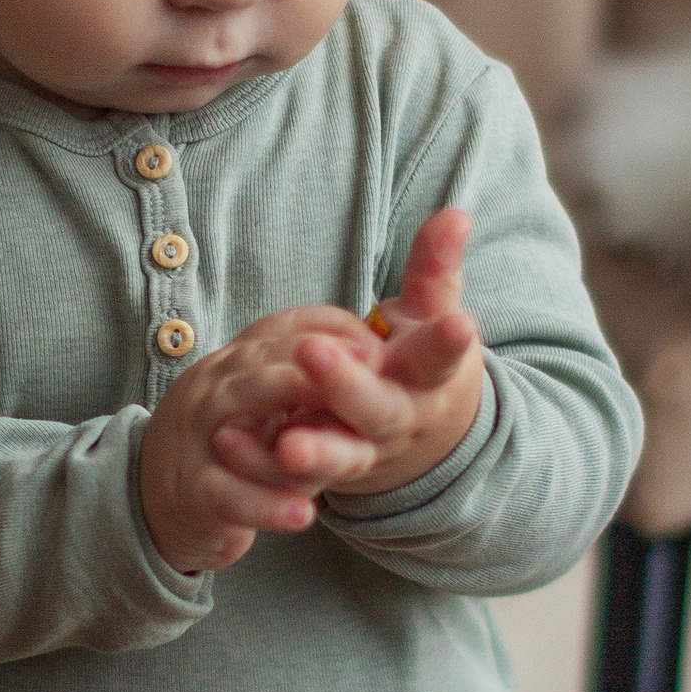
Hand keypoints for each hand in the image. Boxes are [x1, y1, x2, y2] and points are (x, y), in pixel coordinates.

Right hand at [139, 308, 384, 574]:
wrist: (149, 501)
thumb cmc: (226, 447)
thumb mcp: (262, 403)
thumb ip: (307, 382)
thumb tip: (374, 354)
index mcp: (235, 364)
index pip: (279, 329)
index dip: (328, 330)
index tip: (377, 342)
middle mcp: (212, 389)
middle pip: (259, 365)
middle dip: (313, 362)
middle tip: (370, 369)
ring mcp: (197, 438)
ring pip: (238, 416)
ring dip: (289, 423)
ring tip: (335, 434)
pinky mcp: (193, 492)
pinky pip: (228, 495)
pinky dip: (265, 506)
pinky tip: (304, 515)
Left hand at [212, 209, 482, 507]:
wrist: (420, 435)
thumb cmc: (418, 359)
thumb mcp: (432, 314)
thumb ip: (435, 267)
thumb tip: (456, 214)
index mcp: (429, 377)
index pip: (439, 355)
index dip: (449, 341)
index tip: (461, 323)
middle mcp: (399, 418)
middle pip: (379, 410)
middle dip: (348, 385)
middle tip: (314, 353)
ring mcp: (363, 450)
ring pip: (342, 456)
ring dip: (315, 451)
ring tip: (287, 444)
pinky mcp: (325, 470)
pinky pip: (295, 477)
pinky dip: (263, 464)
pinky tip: (229, 442)